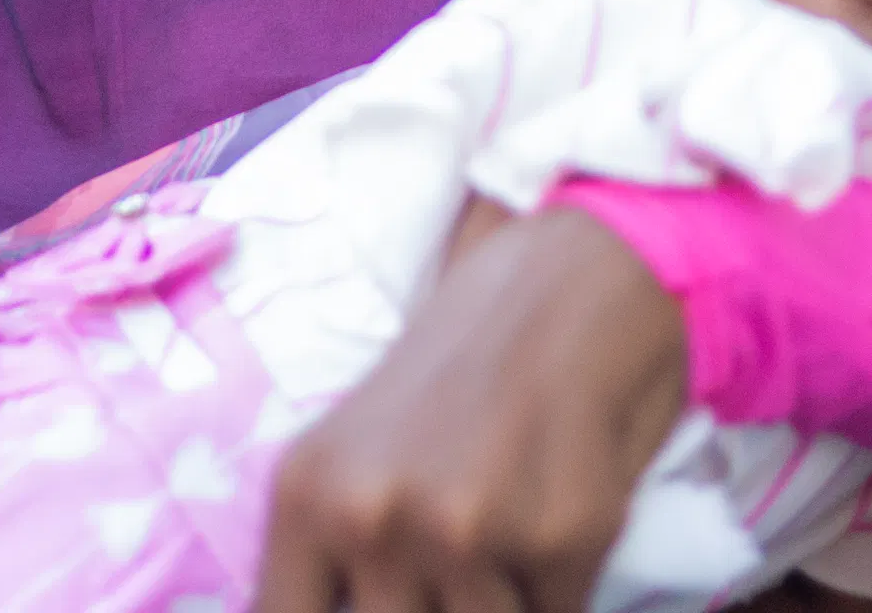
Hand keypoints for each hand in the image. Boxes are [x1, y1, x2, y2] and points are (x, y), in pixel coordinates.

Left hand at [253, 204, 690, 612]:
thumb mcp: (350, 459)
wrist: (565, 291)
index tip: (373, 602)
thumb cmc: (454, 382)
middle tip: (448, 562)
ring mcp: (466, 529)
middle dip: (426, 609)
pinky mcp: (561, 536)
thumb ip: (329, 561)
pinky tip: (550, 517)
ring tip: (503, 534)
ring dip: (498, 600)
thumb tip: (345, 611)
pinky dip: (557, 588)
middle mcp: (372, 515)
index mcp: (306, 496)